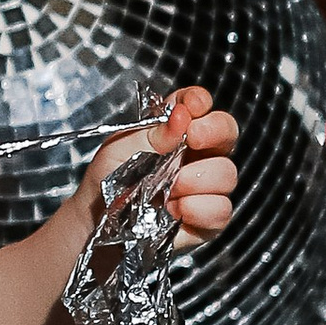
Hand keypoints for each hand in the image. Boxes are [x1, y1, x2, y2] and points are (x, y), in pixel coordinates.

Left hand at [85, 85, 238, 244]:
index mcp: (173, 131)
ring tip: (169, 190)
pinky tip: (174, 211)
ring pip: (228, 173)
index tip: (191, 106)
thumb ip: (150, 134)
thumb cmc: (106, 182)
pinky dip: (198, 210)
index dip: (199, 100)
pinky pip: (222, 209)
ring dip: (197, 179)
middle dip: (215, 130)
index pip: (198, 104)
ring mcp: (205, 187)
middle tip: (192, 139)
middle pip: (227, 131)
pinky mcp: (208, 219)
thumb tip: (180, 117)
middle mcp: (195, 155)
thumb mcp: (118, 150)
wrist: (97, 224)